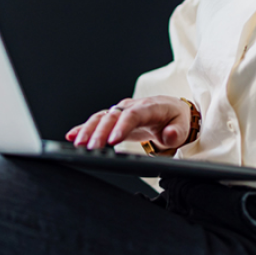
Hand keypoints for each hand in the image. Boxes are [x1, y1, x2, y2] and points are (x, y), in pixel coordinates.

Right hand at [65, 96, 190, 150]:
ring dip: (88, 130)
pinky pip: (98, 121)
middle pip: (112, 117)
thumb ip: (176, 132)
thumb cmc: (176, 120)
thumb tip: (169, 134)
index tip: (112, 141)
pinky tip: (72, 136)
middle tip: (90, 147)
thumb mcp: (183, 127)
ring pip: (101, 117)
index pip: (133, 115)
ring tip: (78, 144)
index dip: (121, 127)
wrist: (173, 112)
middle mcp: (132, 106)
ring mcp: (121, 111)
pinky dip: (84, 128)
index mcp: (149, 107)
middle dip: (99, 132)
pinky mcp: (115, 119)